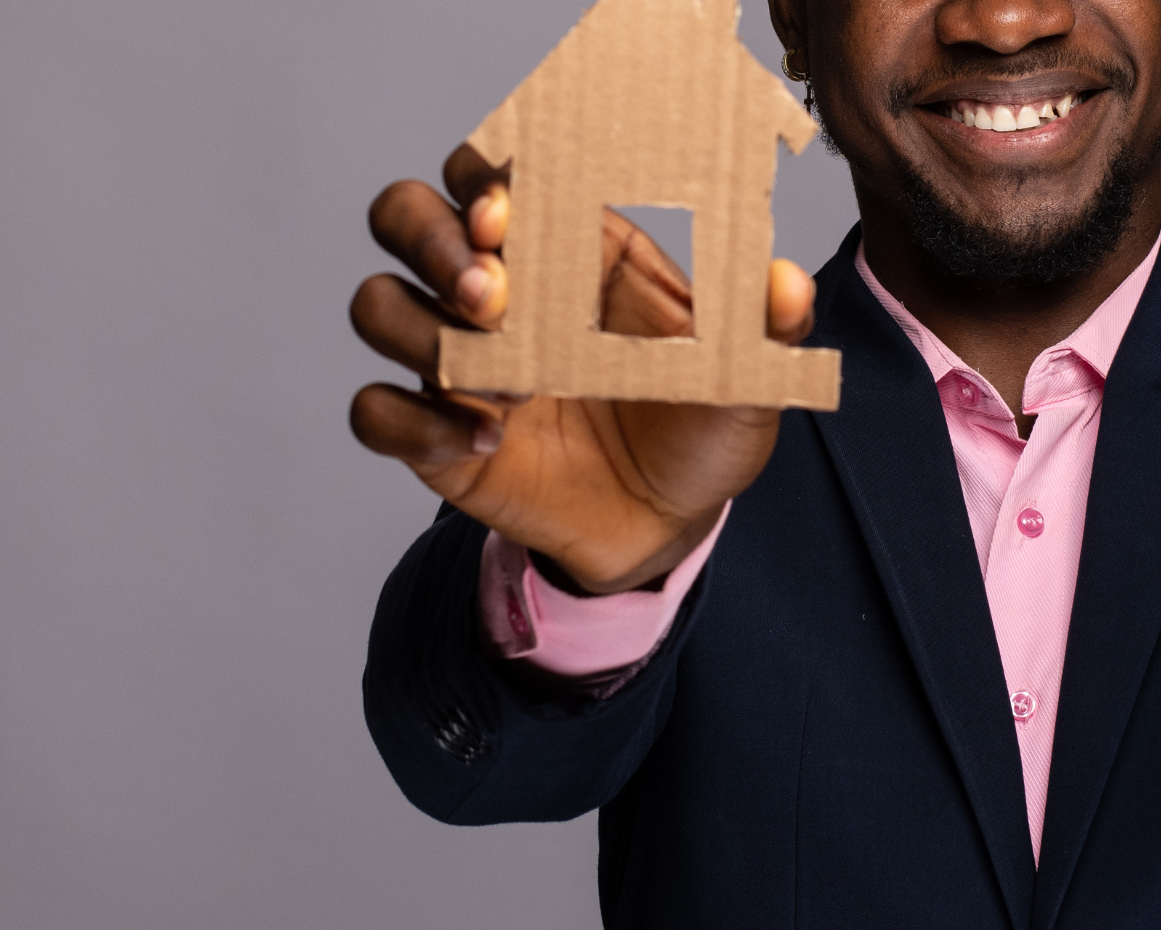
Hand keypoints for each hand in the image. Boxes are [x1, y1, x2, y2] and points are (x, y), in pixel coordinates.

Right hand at [349, 145, 815, 593]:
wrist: (669, 526)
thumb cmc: (699, 428)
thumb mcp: (747, 379)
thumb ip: (767, 330)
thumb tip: (786, 286)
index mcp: (568, 247)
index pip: (492, 171)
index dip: (482, 175)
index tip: (509, 212)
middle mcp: (499, 291)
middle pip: (405, 214)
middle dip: (431, 238)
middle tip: (490, 292)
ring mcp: (459, 360)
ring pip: (377, 305)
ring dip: (420, 330)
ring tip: (503, 382)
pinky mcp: (435, 433)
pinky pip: (374, 411)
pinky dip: (413, 422)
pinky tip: (482, 441)